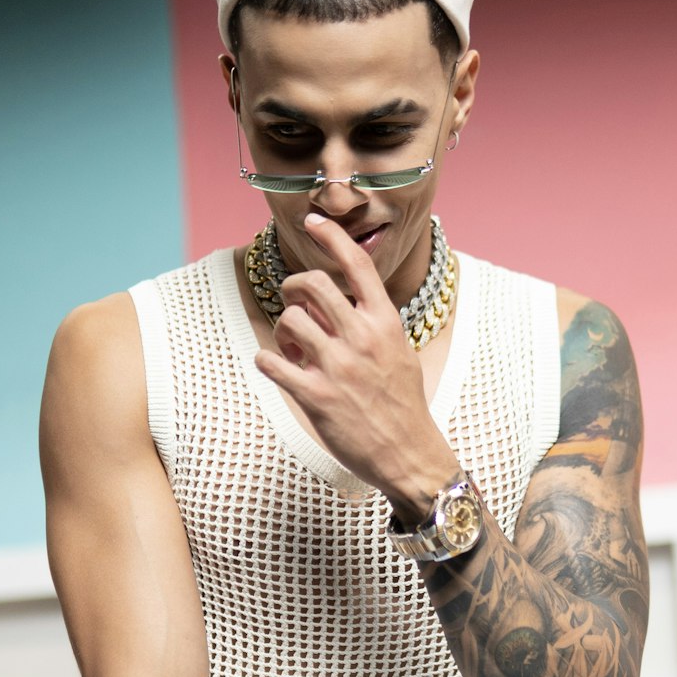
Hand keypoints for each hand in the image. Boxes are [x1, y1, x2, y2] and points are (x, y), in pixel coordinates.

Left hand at [255, 215, 458, 518]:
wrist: (410, 454)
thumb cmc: (404, 405)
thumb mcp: (401, 352)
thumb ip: (374, 325)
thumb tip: (341, 305)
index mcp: (385, 323)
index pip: (357, 265)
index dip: (332, 237)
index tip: (314, 222)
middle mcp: (361, 337)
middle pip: (312, 284)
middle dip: (293, 287)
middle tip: (293, 302)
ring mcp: (338, 366)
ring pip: (289, 321)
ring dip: (283, 332)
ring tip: (292, 350)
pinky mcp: (316, 396)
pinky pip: (271, 363)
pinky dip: (266, 361)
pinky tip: (275, 368)